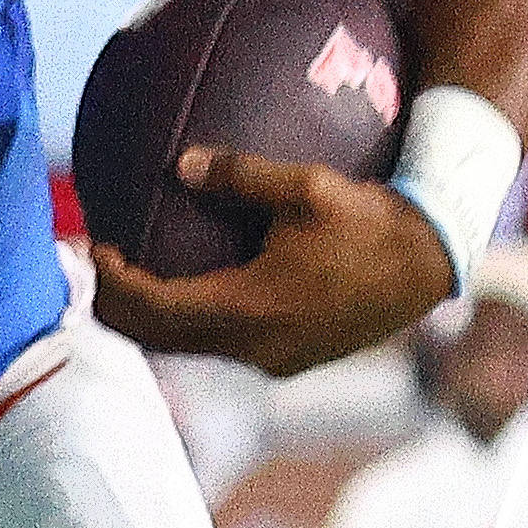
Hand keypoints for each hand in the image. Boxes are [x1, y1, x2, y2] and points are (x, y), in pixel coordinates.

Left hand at [91, 150, 458, 376]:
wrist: (431, 266)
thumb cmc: (372, 220)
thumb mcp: (308, 186)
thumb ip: (240, 175)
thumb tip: (181, 165)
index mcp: (252, 310)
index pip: (156, 309)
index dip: (114, 284)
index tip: (96, 246)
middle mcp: (256, 348)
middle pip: (160, 340)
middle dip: (120, 304)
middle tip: (97, 262)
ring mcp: (274, 361)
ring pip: (188, 347)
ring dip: (154, 314)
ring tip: (130, 271)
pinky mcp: (289, 360)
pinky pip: (219, 344)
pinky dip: (188, 319)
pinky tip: (186, 280)